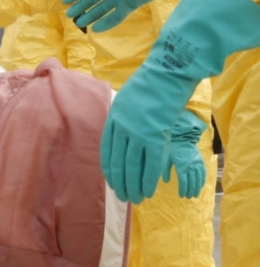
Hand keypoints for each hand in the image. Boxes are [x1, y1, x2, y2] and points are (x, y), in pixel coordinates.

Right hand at [65, 0, 194, 32]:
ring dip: (91, 16)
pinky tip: (96, 29)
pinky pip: (114, 17)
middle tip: (70, 15)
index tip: (65, 1)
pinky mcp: (127, 7)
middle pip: (91, 0)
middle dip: (81, 7)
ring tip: (80, 23)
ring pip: (101, 10)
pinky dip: (106, 23)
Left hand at [101, 66, 191, 202]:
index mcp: (113, 117)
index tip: (111, 181)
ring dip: (134, 185)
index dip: (109, 168)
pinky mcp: (156, 137)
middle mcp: (122, 127)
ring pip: (133, 166)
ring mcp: (138, 133)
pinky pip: (151, 163)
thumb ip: (124, 117)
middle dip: (121, 181)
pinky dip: (149, 179)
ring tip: (136, 199)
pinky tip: (150, 191)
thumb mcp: (127, 99)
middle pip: (118, 160)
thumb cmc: (151, 84)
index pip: (106, 149)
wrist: (167, 74)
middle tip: (123, 196)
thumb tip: (123, 134)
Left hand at [164, 138, 205, 198]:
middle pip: (192, 182)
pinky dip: (202, 180)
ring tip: (195, 194)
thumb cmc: (172, 148)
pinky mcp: (201, 161)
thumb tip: (166, 181)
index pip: (183, 181)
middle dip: (190, 190)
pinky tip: (201, 185)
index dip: (183, 189)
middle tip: (188, 197)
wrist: (183, 137)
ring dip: (197, 188)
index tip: (181, 195)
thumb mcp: (165, 158)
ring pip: (199, 179)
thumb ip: (165, 170)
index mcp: (182, 166)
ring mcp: (197, 164)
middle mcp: (191, 166)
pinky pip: (203, 173)